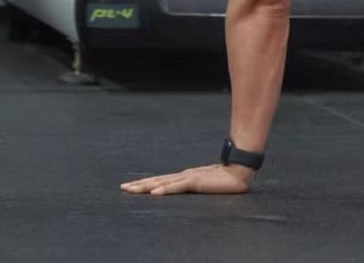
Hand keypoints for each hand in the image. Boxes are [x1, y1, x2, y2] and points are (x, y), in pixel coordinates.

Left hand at [120, 164, 253, 195]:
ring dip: (145, 187)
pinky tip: (153, 193)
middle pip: (157, 180)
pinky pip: (176, 187)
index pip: (162, 181)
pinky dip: (164, 190)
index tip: (132, 186)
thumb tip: (193, 187)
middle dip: (139, 185)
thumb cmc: (227, 177)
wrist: (239, 171)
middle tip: (123, 188)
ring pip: (162, 182)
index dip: (146, 183)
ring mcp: (188, 178)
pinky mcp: (195, 182)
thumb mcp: (208, 183)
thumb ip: (199, 185)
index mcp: (186, 177)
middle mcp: (183, 175)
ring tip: (131, 190)